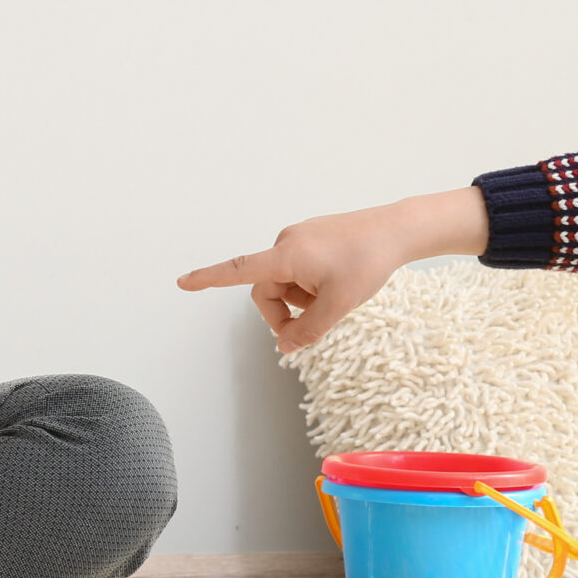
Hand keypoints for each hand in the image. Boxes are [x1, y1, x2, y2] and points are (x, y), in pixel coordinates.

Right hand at [177, 188, 488, 352]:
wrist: (396, 230)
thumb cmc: (367, 263)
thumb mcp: (338, 306)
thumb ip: (307, 331)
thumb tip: (285, 347)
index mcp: (285, 255)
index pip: (237, 270)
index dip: (208, 279)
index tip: (181, 282)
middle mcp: (286, 242)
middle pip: (266, 290)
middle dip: (285, 312)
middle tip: (315, 326)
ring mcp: (299, 239)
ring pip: (286, 282)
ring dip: (302, 299)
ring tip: (335, 295)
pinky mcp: (312, 238)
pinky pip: (300, 270)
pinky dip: (311, 285)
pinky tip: (338, 282)